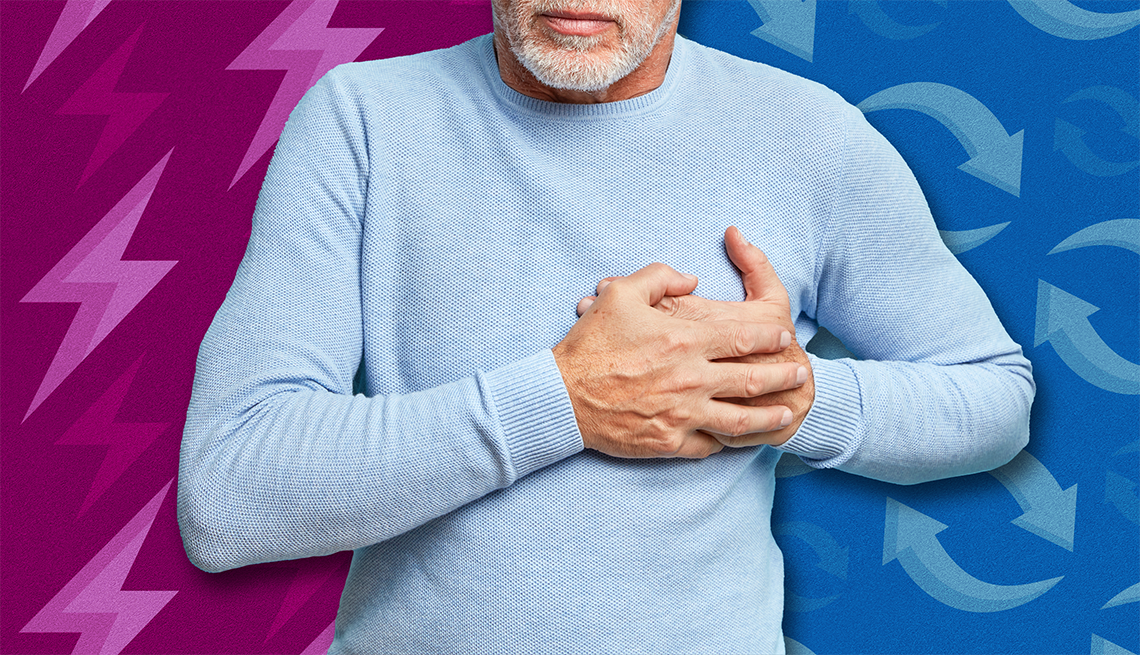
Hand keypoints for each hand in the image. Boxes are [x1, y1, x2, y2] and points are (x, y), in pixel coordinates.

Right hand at [553, 261, 807, 458]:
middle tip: (801, 373)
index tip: (785, 336)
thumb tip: (691, 279)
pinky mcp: (668, 442)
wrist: (561, 397)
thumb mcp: (621, 293)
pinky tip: (739, 439)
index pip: (743, 338)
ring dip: (769, 415)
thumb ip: (660, 276)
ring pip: (740, 418)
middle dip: (783, 376)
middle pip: (752, 379)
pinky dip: (727, 442)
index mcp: (684, 341)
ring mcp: (682, 415)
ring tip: (787, 412)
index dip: (770, 337)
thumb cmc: (590, 344)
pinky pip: (708, 445)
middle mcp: (690, 380)